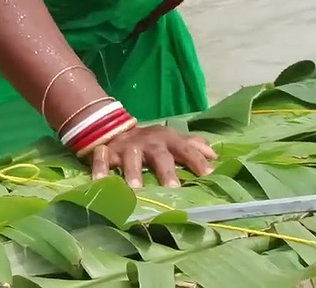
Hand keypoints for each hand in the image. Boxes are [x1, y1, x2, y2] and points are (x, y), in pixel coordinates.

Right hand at [84, 125, 216, 187]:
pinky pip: (101, 159)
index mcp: (167, 139)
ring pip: (131, 158)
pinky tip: (100, 182)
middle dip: (166, 170)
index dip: (197, 160)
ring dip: (133, 172)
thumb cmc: (151, 142)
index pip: (186, 148)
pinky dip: (100, 169)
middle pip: (159, 155)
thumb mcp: (172, 140)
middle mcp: (149, 142)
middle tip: (173, 187)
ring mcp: (127, 147)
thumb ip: (192, 146)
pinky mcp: (106, 152)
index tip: (208, 174)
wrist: (116, 128)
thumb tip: (215, 155)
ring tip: (135, 188)